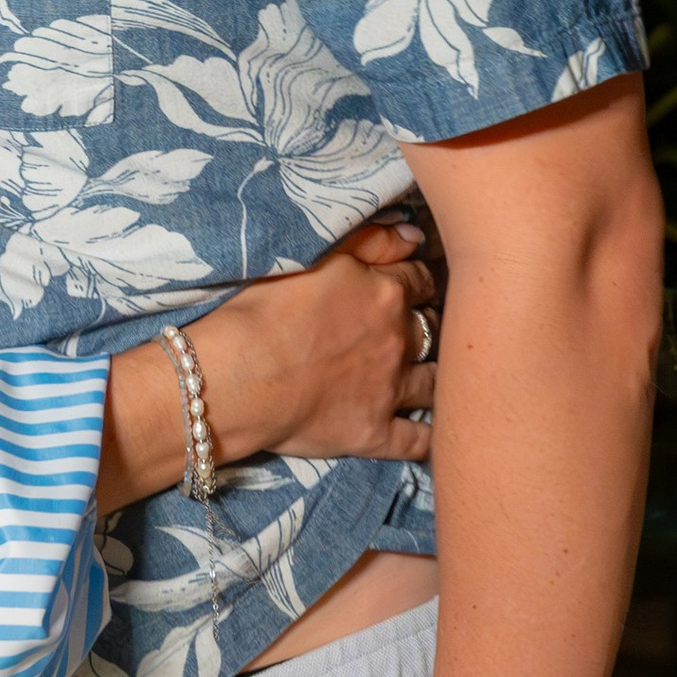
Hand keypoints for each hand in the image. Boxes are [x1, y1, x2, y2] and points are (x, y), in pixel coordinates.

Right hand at [198, 215, 439, 467]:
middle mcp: (398, 341)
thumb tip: (414, 236)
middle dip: (429, 325)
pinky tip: (435, 433)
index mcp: (386, 293)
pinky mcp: (373, 432)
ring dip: (437, 376)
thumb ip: (369, 242)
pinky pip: (417, 441)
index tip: (414, 285)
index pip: (420, 280)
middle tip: (417, 327)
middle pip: (432, 329)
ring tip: (427, 374)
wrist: (240, 375)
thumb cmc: (264, 310)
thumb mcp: (316, 256)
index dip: (418, 281)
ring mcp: (389, 390)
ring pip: (433, 383)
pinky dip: (429, 438)